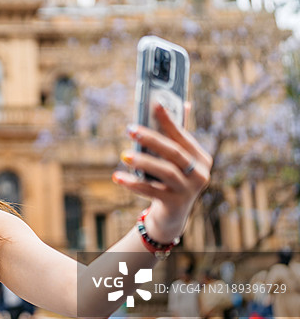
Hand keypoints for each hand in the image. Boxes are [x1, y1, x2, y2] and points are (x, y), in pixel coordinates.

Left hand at [112, 102, 211, 241]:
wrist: (170, 216)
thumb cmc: (170, 180)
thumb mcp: (175, 159)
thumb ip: (177, 134)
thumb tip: (182, 101)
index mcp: (201, 158)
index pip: (183, 135)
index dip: (168, 120)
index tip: (155, 104)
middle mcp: (200, 174)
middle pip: (174, 152)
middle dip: (152, 138)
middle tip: (130, 128)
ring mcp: (189, 190)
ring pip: (165, 171)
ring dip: (143, 161)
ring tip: (124, 154)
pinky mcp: (174, 204)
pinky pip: (151, 191)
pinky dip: (134, 183)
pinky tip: (117, 177)